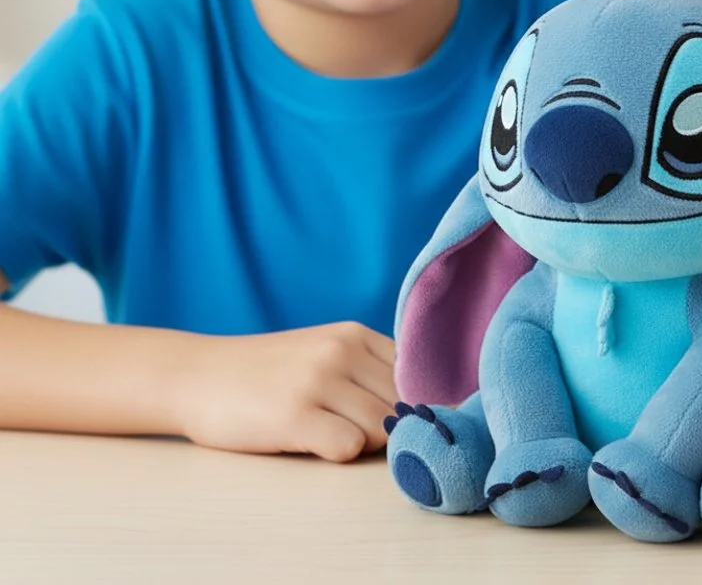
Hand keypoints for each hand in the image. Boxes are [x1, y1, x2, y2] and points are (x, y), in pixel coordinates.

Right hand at [173, 321, 396, 462]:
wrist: (198, 375)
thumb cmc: (267, 372)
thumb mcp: (323, 351)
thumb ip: (368, 370)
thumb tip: (419, 410)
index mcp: (354, 334)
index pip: (414, 375)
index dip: (407, 403)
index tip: (387, 415)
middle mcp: (341, 351)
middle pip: (402, 405)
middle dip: (386, 426)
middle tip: (345, 427)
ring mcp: (318, 381)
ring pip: (382, 428)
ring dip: (361, 441)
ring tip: (324, 430)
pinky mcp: (294, 416)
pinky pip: (349, 447)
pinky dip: (337, 452)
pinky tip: (308, 440)